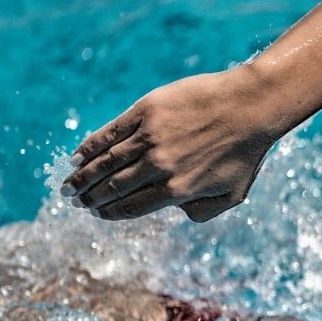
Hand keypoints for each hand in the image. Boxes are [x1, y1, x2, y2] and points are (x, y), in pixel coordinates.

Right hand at [62, 68, 282, 221]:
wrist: (252, 106)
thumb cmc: (247, 152)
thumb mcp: (234, 194)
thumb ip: (203, 211)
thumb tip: (176, 213)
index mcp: (178, 190)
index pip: (133, 207)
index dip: (110, 213)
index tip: (97, 214)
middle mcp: (160, 166)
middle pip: (114, 187)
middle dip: (90, 197)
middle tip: (75, 201)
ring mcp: (150, 137)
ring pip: (106, 161)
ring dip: (83, 176)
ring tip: (69, 185)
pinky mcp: (147, 111)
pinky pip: (110, 133)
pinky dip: (90, 146)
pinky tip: (78, 156)